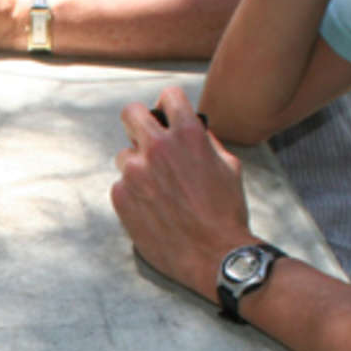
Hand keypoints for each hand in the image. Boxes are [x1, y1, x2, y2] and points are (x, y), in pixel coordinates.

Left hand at [110, 86, 252, 300]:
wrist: (213, 255)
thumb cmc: (226, 213)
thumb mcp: (229, 166)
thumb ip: (206, 142)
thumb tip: (193, 130)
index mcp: (187, 134)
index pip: (169, 96)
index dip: (170, 104)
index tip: (168, 114)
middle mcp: (157, 148)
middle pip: (130, 113)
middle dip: (140, 122)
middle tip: (148, 139)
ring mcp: (134, 172)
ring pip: (125, 155)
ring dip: (138, 165)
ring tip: (158, 189)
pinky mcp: (121, 196)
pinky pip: (122, 184)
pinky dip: (133, 193)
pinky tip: (153, 209)